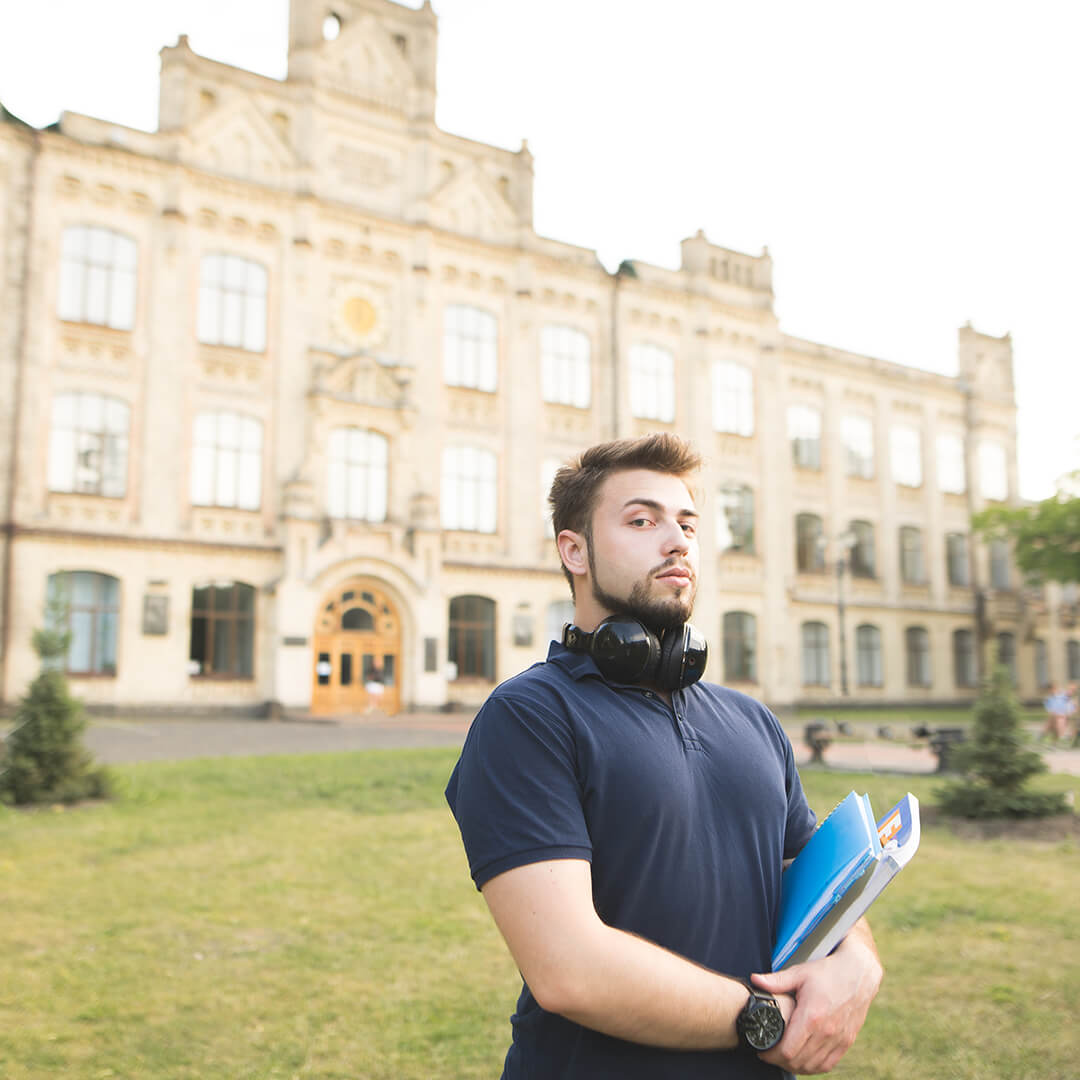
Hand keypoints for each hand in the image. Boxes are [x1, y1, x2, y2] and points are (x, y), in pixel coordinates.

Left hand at [751, 931, 881, 1073]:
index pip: (788, 1050)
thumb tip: (755, 980)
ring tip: (783, 1057)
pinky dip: (813, 1066)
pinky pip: (827, 1064)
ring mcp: (838, 1039)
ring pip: (812, 1066)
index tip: (762, 1049)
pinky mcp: (846, 1042)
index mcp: (812, 1016)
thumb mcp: (800, 973)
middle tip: (769, 1053)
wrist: (858, 973)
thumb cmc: (827, 972)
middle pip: (798, 1061)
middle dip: (779, 1061)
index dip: (771, 1054)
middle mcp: (827, 1032)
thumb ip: (776, 981)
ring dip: (796, 1066)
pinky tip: (803, 1059)